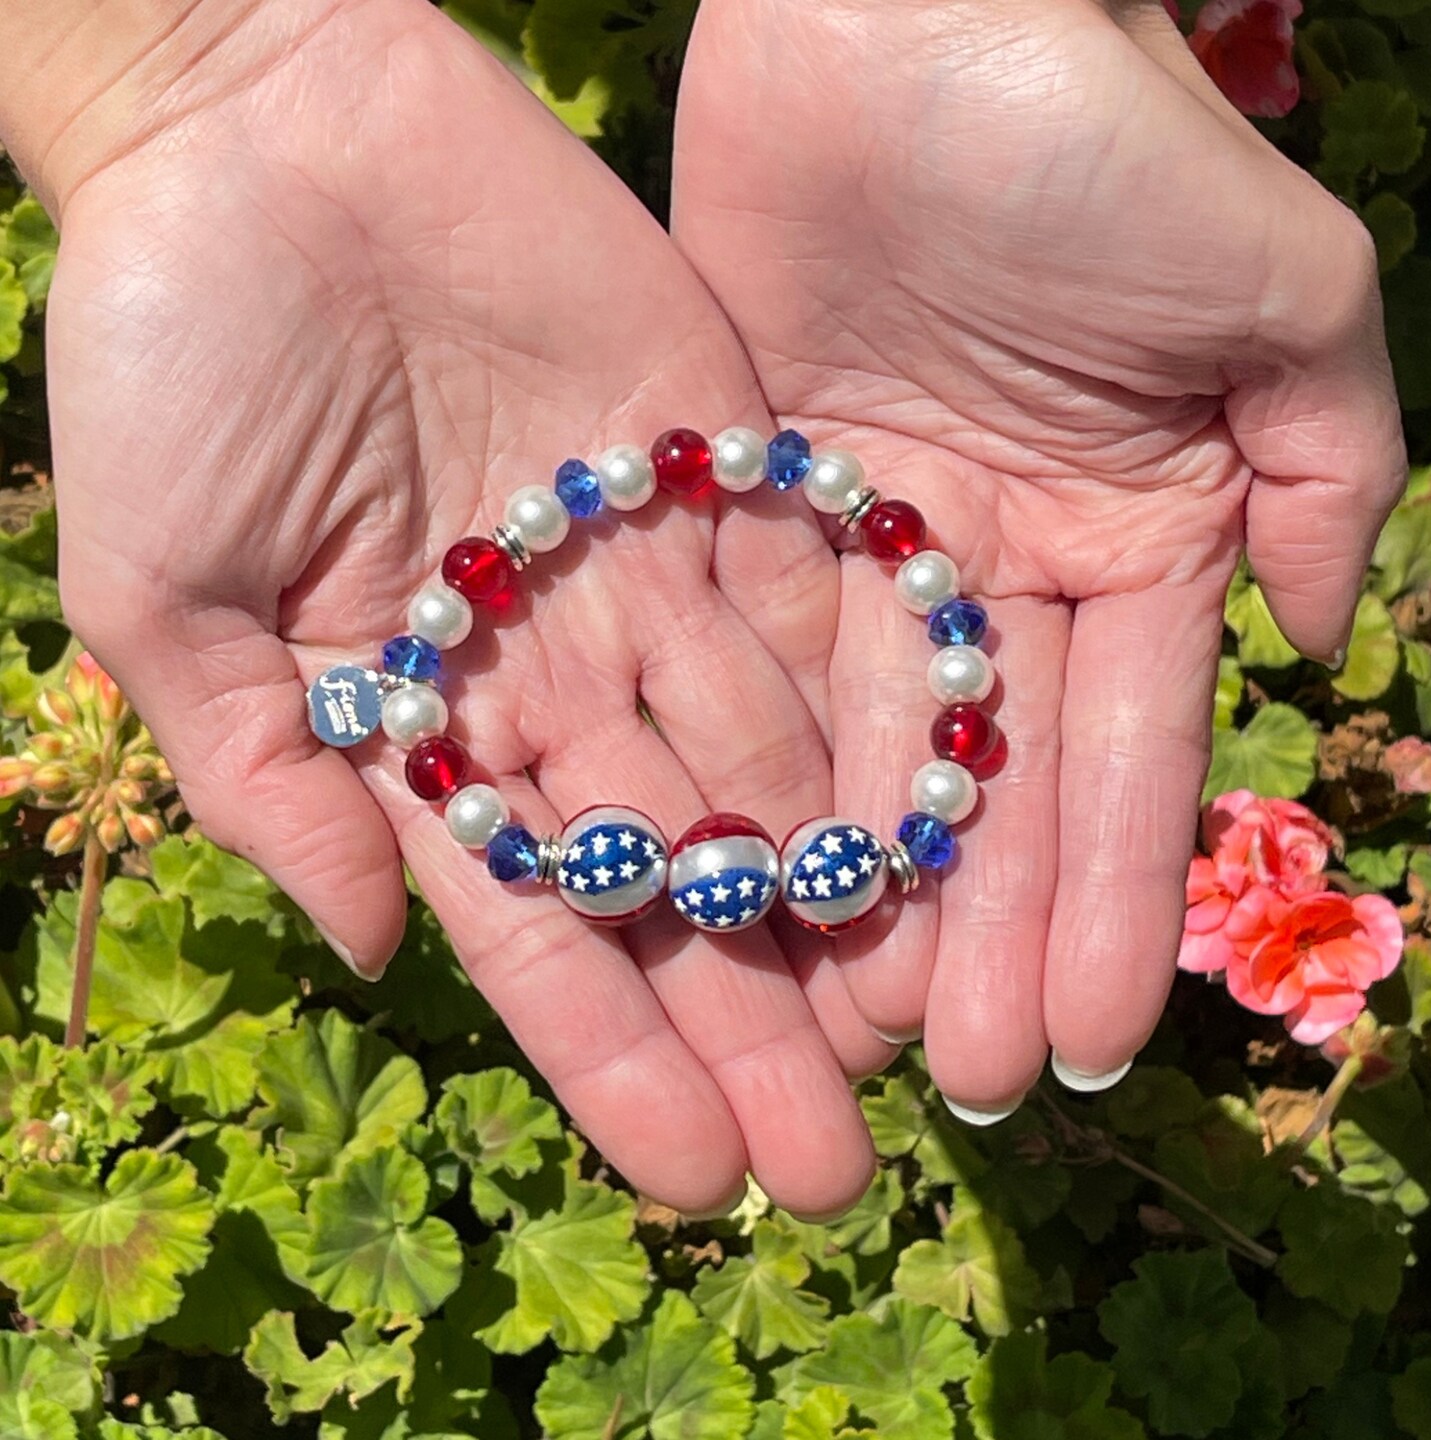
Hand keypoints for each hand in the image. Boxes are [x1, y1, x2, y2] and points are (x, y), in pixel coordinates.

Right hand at [26, 0, 879, 1214]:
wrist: (263, 127)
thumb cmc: (168, 354)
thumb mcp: (163, 591)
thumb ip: (262, 776)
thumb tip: (369, 957)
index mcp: (423, 718)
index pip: (536, 921)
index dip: (614, 1056)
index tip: (699, 1180)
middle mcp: (551, 664)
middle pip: (671, 873)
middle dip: (747, 1020)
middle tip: (840, 1161)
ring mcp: (642, 567)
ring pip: (760, 764)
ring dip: (832, 894)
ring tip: (909, 1022)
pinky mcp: (718, 457)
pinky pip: (807, 601)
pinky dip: (865, 711)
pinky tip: (935, 823)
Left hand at [674, 0, 1405, 1111]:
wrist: (914, 2)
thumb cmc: (1108, 130)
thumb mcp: (1281, 298)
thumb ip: (1329, 476)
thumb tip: (1323, 649)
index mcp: (1129, 534)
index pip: (1118, 755)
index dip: (1102, 900)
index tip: (1081, 1040)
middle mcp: (999, 559)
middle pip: (987, 784)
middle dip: (976, 933)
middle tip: (949, 1082)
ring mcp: (873, 537)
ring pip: (870, 747)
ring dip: (865, 889)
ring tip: (849, 1031)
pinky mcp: (755, 495)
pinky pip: (761, 655)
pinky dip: (763, 770)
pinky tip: (750, 884)